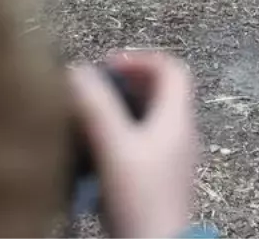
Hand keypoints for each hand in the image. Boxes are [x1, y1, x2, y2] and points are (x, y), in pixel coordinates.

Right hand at [70, 52, 198, 238]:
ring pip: (151, 117)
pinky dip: (122, 135)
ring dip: (122, 109)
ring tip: (91, 115)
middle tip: (96, 88)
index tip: (109, 65)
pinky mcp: (161, 177)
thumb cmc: (142, 200)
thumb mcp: (115, 148)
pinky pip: (145, 142)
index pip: (172, 69)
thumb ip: (97, 107)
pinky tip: (97, 149)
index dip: (141, 59)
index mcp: (178, 119)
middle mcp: (181, 133)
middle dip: (127, 83)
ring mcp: (173, 156)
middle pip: (162, 91)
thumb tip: (78, 71)